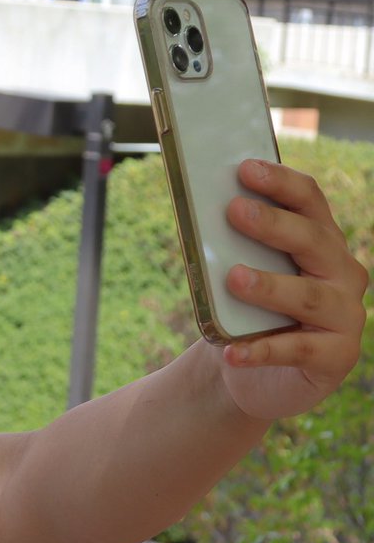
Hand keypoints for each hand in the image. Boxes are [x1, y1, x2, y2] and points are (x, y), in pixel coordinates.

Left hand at [215, 158, 367, 420]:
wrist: (249, 374)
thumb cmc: (245, 315)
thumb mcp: (236, 278)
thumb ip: (229, 250)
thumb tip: (197, 216)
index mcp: (322, 244)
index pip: (310, 203)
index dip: (281, 183)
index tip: (245, 168)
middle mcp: (342, 275)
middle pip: (314, 241)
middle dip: (274, 224)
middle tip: (234, 210)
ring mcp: (345, 317)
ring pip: (309, 296)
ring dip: (270, 286)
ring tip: (234, 278)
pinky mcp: (335, 358)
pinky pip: (298, 350)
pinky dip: (262, 350)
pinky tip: (233, 351)